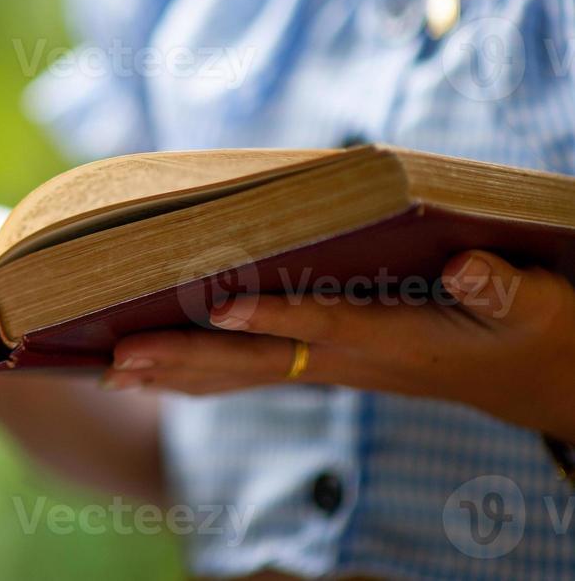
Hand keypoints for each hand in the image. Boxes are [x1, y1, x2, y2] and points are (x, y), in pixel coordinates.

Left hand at [103, 249, 574, 440]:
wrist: (536, 373)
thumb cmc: (531, 327)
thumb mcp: (534, 304)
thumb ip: (500, 287)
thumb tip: (467, 265)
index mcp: (394, 340)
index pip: (321, 326)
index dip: (273, 316)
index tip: (220, 303)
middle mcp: (348, 361)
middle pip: (254, 363)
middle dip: (185, 360)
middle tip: (115, 361)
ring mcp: (332, 368)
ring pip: (241, 375)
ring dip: (176, 373)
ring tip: (108, 371)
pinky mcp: (325, 364)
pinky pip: (249, 373)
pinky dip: (199, 373)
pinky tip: (150, 372)